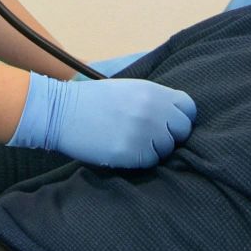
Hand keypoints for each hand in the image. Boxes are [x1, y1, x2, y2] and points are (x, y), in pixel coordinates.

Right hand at [9, 74, 196, 166]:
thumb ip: (155, 98)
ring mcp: (143, 133)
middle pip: (182, 131)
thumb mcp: (129, 88)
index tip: (170, 122)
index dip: (181, 117)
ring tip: (133, 142)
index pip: (188, 108)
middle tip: (151, 135)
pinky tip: (125, 150)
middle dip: (171, 134)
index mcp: (153, 92)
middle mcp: (153, 111)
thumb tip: (176, 112)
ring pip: (167, 149)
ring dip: (155, 148)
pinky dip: (142, 159)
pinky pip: (151, 162)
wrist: (62, 112)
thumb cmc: (94, 100)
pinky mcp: (131, 153)